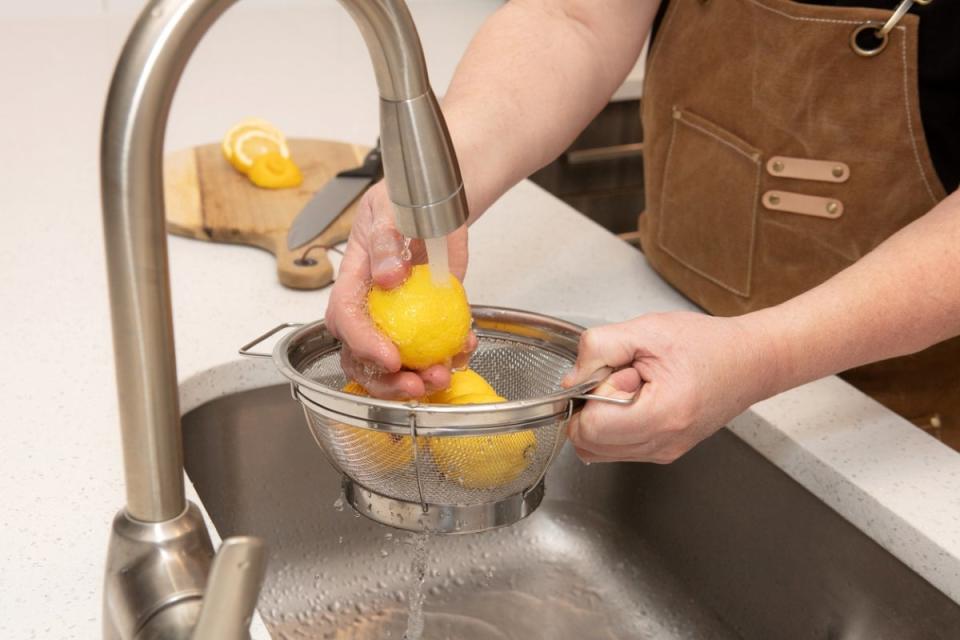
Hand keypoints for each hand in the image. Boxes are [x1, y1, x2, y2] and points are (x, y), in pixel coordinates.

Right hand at [325, 181, 472, 398]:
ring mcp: (398, 320)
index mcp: (352, 281)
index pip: (345, 319)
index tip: (390, 358)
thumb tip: (389, 278)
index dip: (362, 343)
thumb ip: (385, 241)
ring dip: (417, 380)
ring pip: (393, 366)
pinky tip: (465, 350)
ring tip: (443, 375)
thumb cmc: (405, 202)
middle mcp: (370, 307)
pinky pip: (432, 351)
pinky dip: (450, 358)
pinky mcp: (426, 324)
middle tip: (416, 384)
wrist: (439, 206)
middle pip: (360, 356)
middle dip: (385, 381)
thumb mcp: (390, 209)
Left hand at [563, 312, 776, 463]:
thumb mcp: (647, 330)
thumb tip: (571, 380)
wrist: (750, 361)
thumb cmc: (707, 345)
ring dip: (601, 418)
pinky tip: (638, 399)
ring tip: (633, 387)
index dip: (588, 396)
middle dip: (591, 408)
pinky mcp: (662, 452)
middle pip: (588, 444)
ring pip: (597, 450)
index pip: (589, 429)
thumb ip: (599, 349)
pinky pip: (615, 448)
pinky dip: (613, 425)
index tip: (612, 374)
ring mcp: (663, 453)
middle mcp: (662, 444)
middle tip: (623, 378)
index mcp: (661, 416)